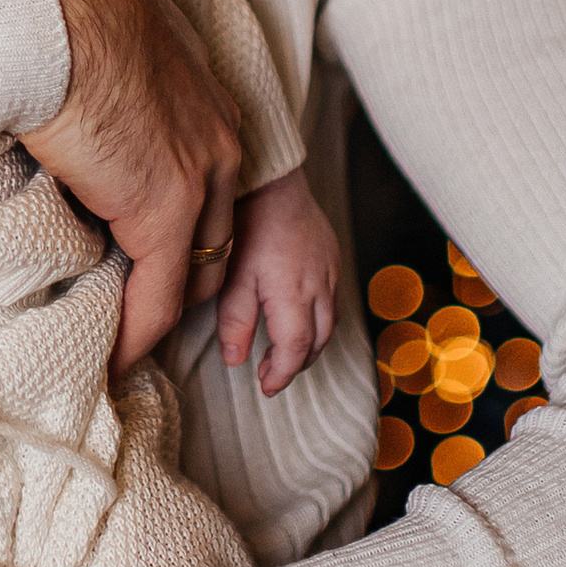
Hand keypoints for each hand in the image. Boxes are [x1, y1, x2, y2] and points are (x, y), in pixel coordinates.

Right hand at [14, 0, 241, 367]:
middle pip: (215, 234)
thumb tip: (64, 69)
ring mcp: (197, 179)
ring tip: (123, 343)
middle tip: (139, 307)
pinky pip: (158, 298)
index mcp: (204, 96)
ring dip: (159, 313)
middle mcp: (218, 139)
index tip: (143, 252)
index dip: (180, 225)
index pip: (208, 183)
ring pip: (192, 273)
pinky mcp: (163, 212)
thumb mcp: (101, 32)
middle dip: (183, 276)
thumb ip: (104, 67)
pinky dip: (137, 335)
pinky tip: (112, 358)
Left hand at [215, 164, 340, 394]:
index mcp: (293, 292)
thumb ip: (235, 320)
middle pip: (317, 341)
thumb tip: (235, 360)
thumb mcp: (232, 275)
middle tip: (271, 373)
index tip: (264, 386)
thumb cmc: (247, 224)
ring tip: (282, 350)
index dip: (282, 373)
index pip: (295, 349)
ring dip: (309, 344)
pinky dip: (318, 319)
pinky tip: (297, 316)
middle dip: (296, 363)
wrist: (272, 180)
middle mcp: (319, 285)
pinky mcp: (332, 257)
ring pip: (330, 323)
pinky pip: (333, 300)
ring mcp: (330, 270)